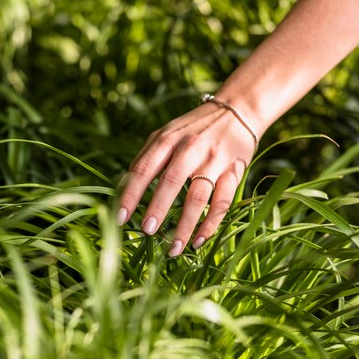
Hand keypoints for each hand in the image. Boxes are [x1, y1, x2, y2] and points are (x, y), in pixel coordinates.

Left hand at [117, 100, 257, 256]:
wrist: (238, 110)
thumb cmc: (193, 128)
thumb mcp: (166, 134)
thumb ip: (145, 157)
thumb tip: (121, 188)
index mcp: (168, 139)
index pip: (144, 168)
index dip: (131, 194)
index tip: (120, 217)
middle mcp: (191, 148)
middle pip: (171, 181)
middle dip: (157, 208)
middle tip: (146, 231)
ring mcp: (214, 160)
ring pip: (198, 197)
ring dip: (185, 225)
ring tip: (173, 248)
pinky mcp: (235, 171)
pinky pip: (222, 203)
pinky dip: (210, 224)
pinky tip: (198, 241)